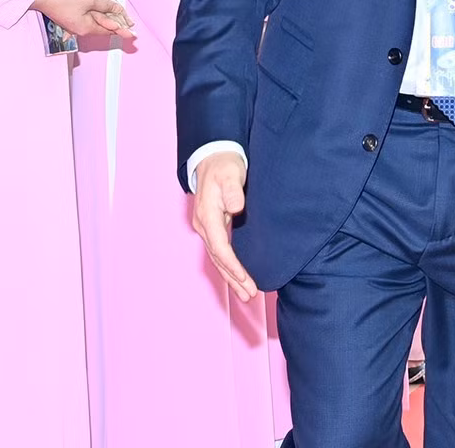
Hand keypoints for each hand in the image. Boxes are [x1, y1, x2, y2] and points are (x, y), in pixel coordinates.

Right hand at [35, 0, 132, 39]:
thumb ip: (106, 5)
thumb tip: (120, 10)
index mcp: (86, 27)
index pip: (109, 29)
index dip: (123, 30)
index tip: (134, 35)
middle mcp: (80, 29)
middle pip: (102, 28)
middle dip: (116, 27)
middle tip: (131, 30)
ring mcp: (73, 23)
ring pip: (95, 23)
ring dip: (107, 22)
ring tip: (119, 23)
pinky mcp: (68, 17)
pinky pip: (87, 19)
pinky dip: (97, 17)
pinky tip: (101, 14)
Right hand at [191, 152, 258, 302]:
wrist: (214, 158)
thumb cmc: (224, 165)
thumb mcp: (230, 173)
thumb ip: (233, 190)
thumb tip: (235, 208)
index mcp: (207, 216)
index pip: (220, 248)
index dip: (233, 266)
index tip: (245, 279)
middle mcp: (204, 226)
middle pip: (219, 259)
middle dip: (234, 279)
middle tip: (250, 295)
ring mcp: (208, 228)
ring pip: (219, 258)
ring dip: (231, 277)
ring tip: (247, 294)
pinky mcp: (214, 227)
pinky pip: (221, 251)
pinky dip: (229, 266)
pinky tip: (239, 276)